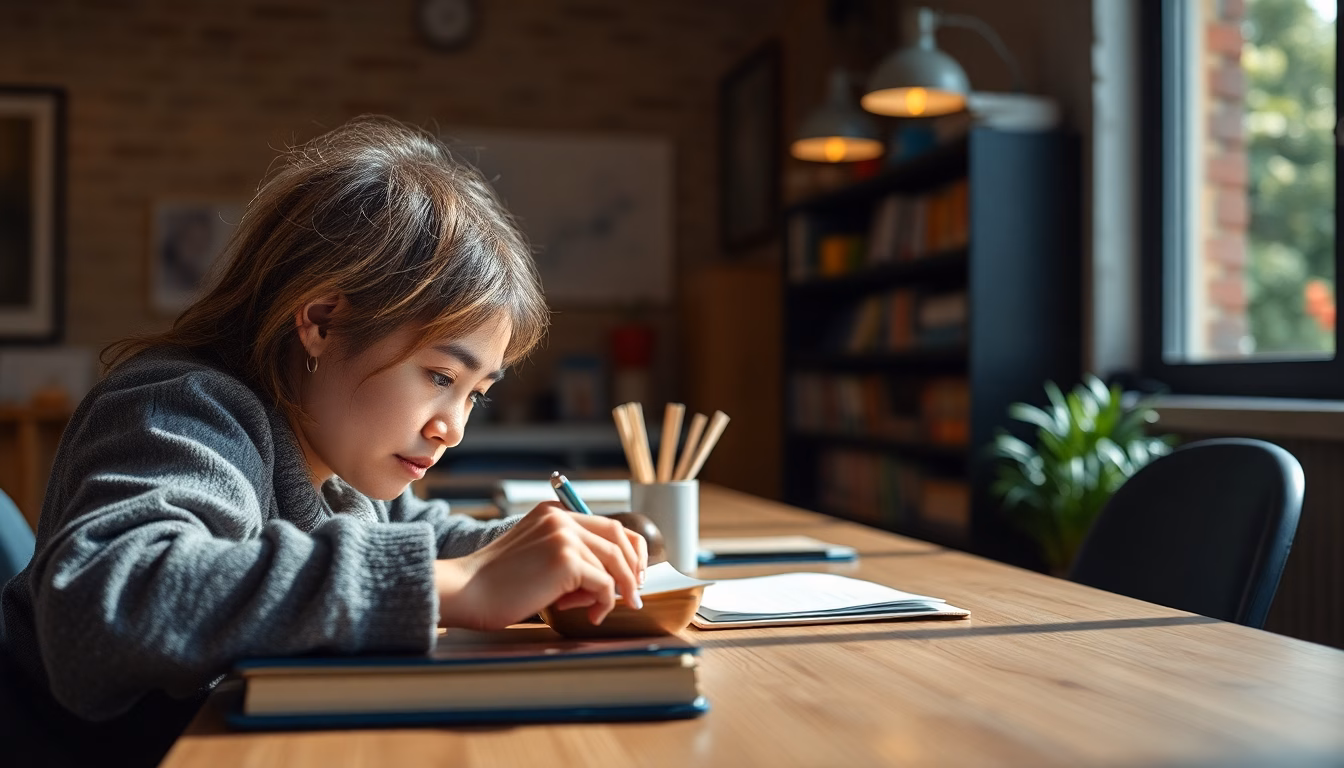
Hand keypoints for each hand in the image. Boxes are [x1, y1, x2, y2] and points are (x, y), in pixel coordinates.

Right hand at [434, 503, 648, 629]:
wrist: (466, 591)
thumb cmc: (496, 585)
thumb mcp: (536, 557)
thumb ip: (569, 557)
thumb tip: (611, 579)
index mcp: (553, 513)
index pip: (608, 524)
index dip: (629, 549)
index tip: (635, 572)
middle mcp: (561, 518)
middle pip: (618, 537)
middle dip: (633, 567)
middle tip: (634, 594)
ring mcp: (564, 536)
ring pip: (613, 563)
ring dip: (616, 591)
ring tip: (600, 610)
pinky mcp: (566, 560)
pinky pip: (605, 584)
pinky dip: (605, 603)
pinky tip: (592, 615)